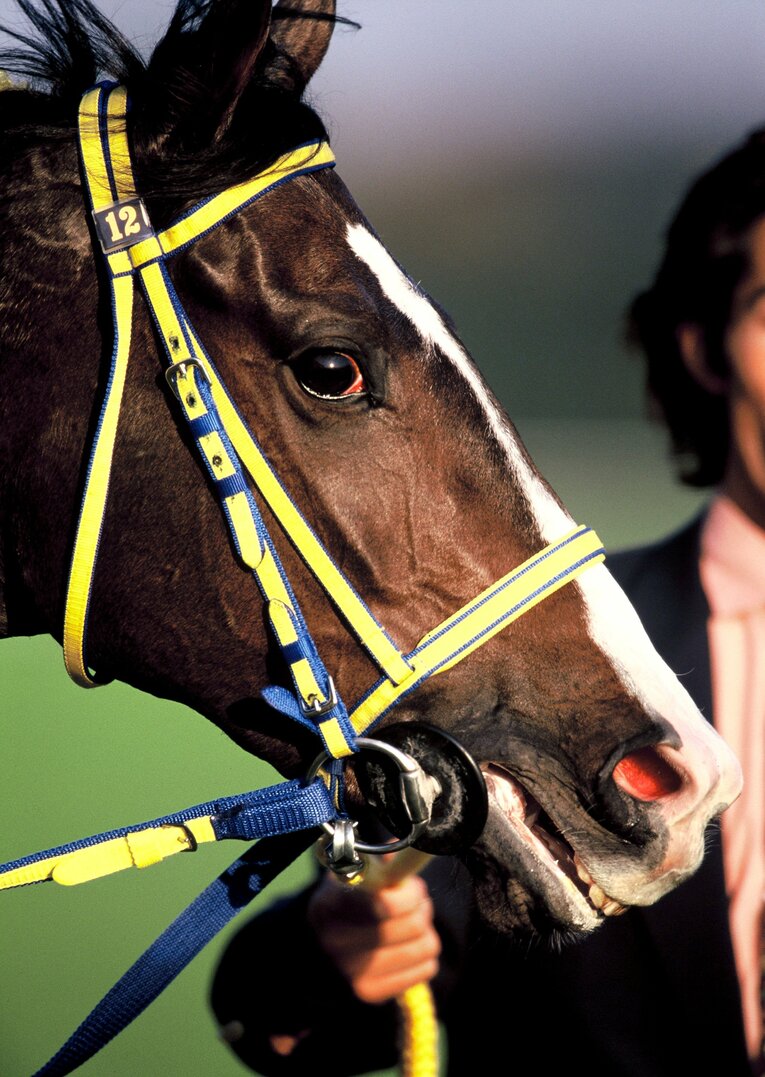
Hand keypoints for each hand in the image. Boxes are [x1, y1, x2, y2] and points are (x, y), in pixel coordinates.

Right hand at [307, 869, 440, 1004]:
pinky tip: (407, 946)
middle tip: (415, 900)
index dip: (409, 894)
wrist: (323, 944)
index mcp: (329, 906)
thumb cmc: (347, 898)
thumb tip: (402, 854)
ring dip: (426, 929)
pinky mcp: (371, 994)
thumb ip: (381, 862)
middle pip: (413, 924)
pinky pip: (426, 968)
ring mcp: (352, 974)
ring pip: (425, 945)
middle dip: (422, 906)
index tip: (410, 886)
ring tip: (410, 922)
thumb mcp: (356, 873)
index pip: (387, 905)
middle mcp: (335, 943)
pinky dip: (424, 954)